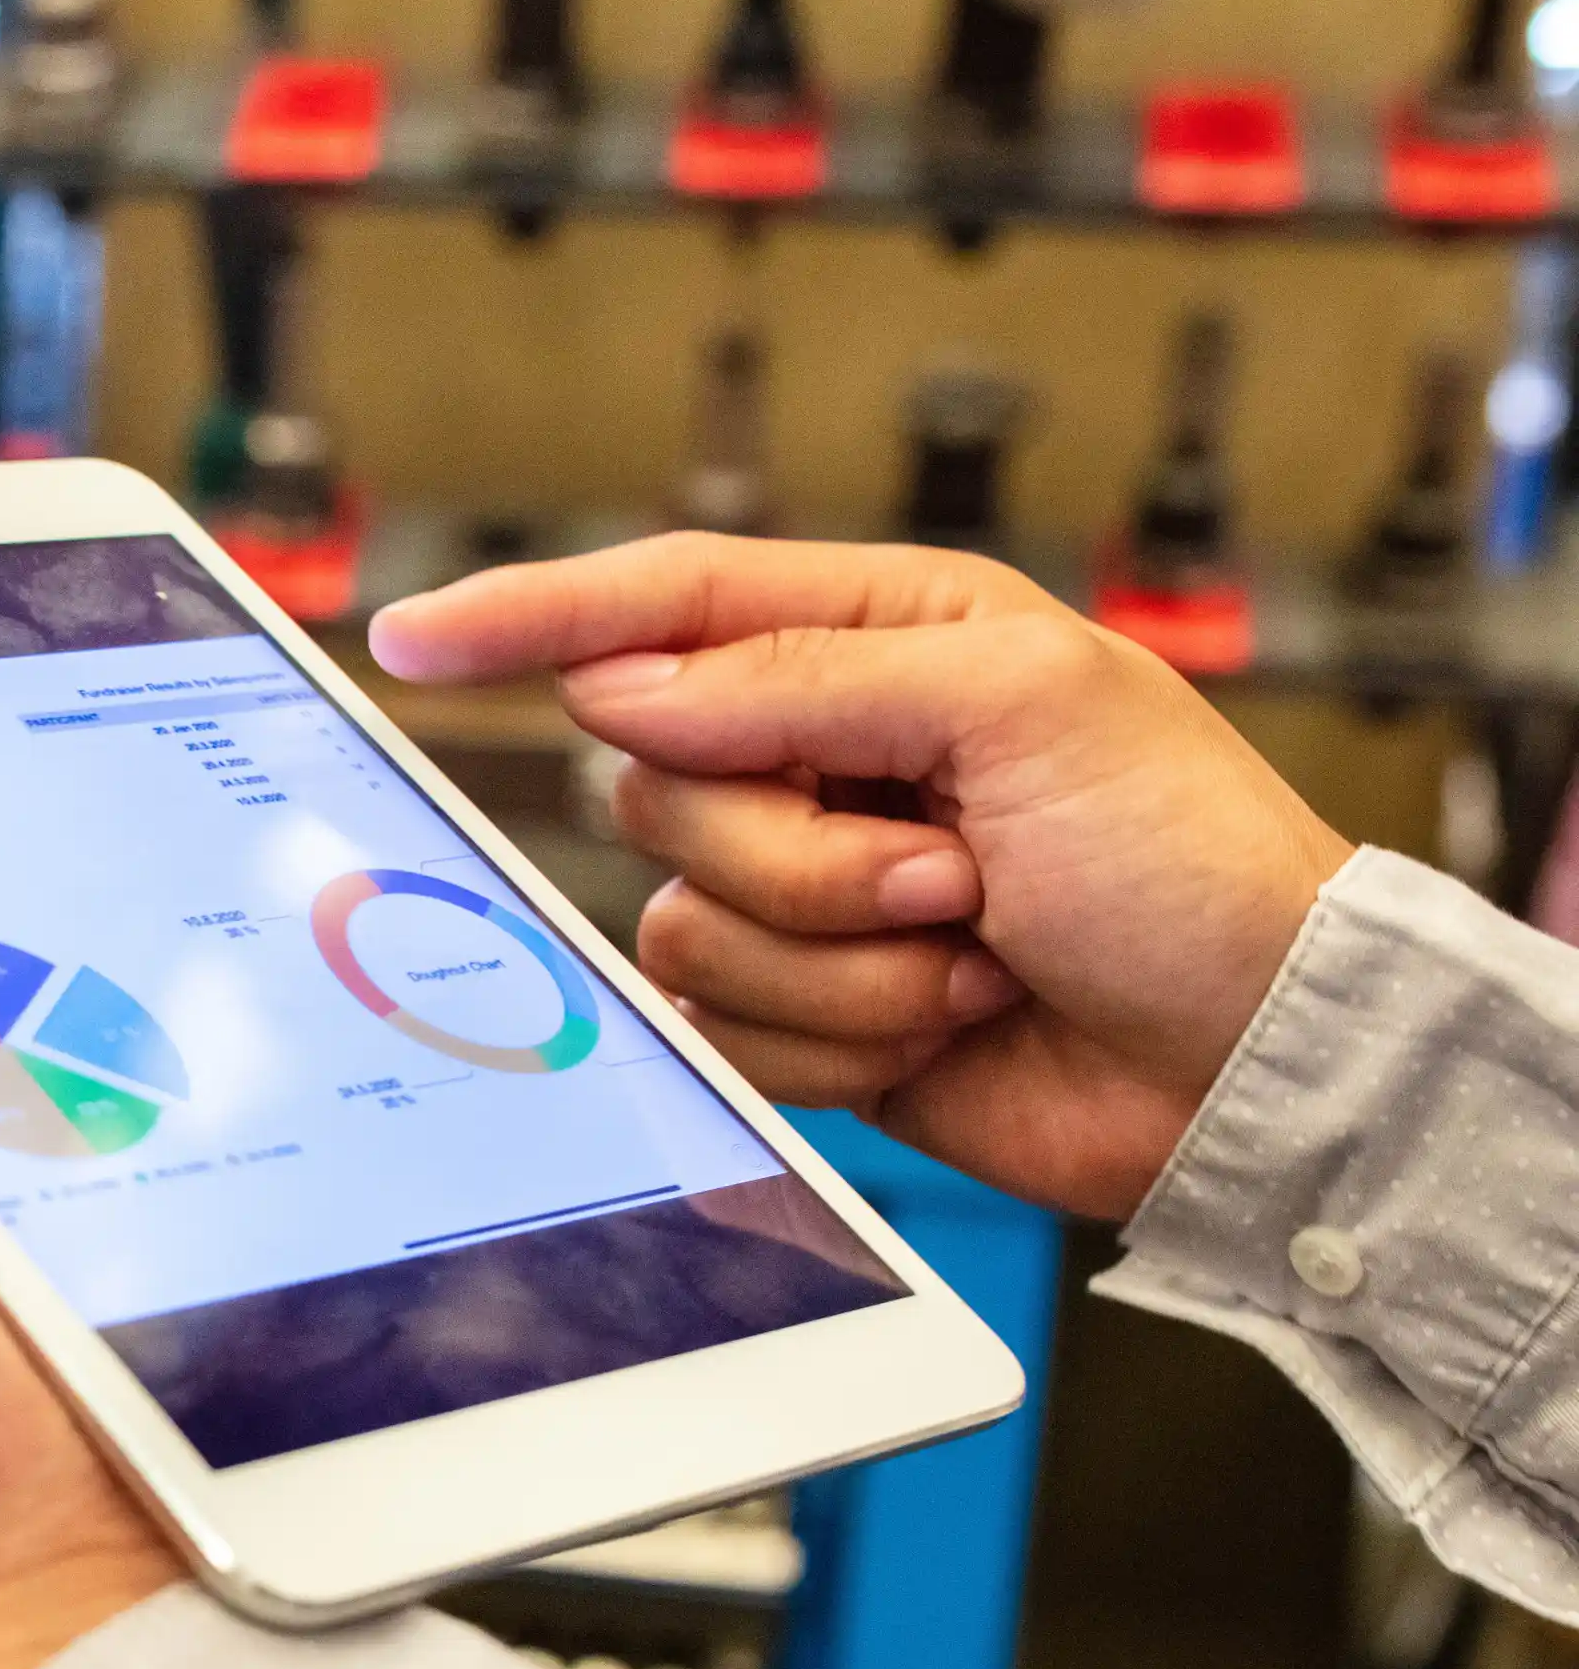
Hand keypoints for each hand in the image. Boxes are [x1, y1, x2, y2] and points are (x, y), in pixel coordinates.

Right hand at [370, 535, 1355, 1219]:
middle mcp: (826, 757)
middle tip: (954, 874)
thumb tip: (619, 687)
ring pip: (686, 921)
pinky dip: (837, 1041)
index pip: (667, 607)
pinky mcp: (807, 1015)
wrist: (1252, 1061)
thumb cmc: (1189, 864)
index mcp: (879, 640)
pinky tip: (946, 1024)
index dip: (535, 617)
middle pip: (658, 786)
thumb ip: (802, 679)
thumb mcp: (1021, 705)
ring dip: (842, 961)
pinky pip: (721, 1028)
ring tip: (972, 954)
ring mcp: (810, 894)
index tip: (415, 634)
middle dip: (804, 854)